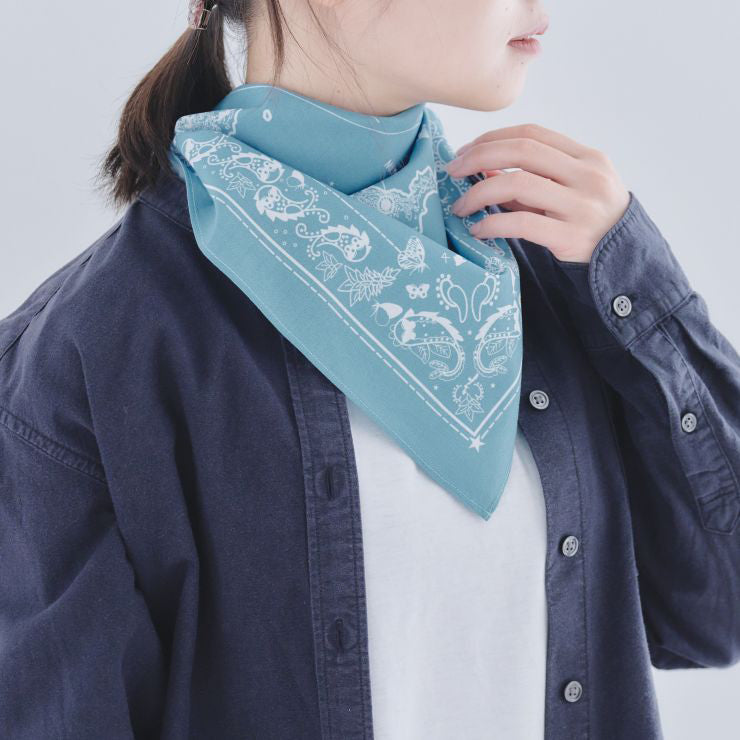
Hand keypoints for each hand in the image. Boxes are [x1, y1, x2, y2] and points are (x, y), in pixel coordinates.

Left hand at [445, 123, 630, 263]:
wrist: (624, 263)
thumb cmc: (590, 225)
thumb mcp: (569, 194)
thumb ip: (533, 180)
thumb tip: (483, 168)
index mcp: (587, 158)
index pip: (532, 134)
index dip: (492, 138)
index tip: (465, 152)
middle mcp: (587, 176)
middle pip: (522, 151)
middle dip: (478, 156)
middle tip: (452, 171)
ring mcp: (582, 206)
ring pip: (518, 183)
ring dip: (479, 192)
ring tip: (460, 206)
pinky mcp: (572, 237)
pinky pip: (522, 223)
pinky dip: (492, 224)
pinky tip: (478, 230)